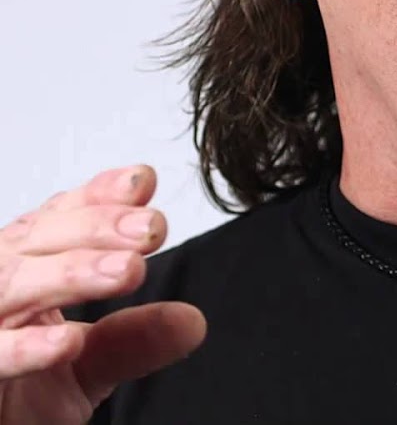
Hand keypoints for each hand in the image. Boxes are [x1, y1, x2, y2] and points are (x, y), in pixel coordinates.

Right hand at [0, 166, 206, 423]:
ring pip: (10, 285)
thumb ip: (132, 342)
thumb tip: (192, 321)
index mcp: (26, 271)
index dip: (97, 198)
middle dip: (95, 228)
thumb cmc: (21, 398)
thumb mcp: (88, 367)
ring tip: (128, 269)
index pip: (57, 221)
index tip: (143, 183)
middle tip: (151, 228)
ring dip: (69, 274)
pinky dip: (25, 347)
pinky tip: (69, 341)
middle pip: (34, 241)